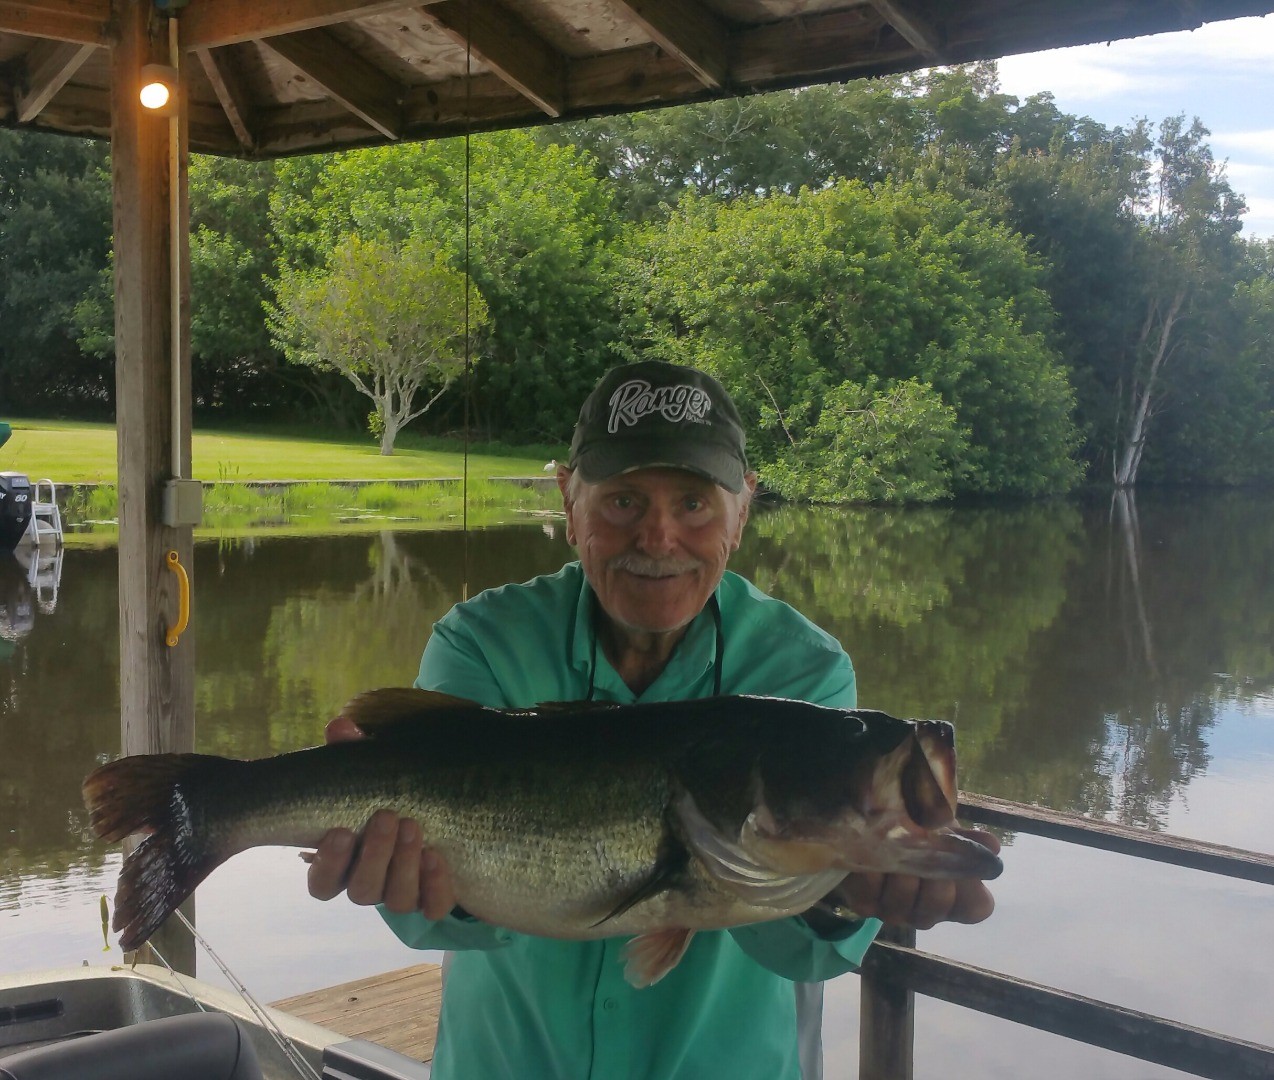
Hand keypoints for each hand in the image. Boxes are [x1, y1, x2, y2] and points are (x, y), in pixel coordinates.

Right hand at [304, 715, 457, 918]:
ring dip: (404, 865)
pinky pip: (435, 907)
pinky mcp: (436, 897)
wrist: (446, 812)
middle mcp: (371, 884)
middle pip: (361, 890)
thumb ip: (352, 754)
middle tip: (386, 816)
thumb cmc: (392, 793)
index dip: (327, 864)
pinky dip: (436, 886)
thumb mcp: (372, 772)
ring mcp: (404, 894)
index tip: (338, 831)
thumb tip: (340, 727)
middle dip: (374, 854)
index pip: (322, 883)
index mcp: (346, 864)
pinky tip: (438, 856)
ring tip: (414, 827)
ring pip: (397, 900)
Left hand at [831, 828, 1000, 929]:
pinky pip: (871, 892)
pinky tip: (873, 854)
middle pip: (938, 904)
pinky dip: (873, 871)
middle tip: (927, 847)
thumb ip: (966, 840)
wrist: (871, 831)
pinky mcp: (865, 905)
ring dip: (902, 869)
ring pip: (904, 900)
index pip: (976, 908)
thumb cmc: (914, 836)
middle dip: (933, 872)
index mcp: (954, 899)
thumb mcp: (942, 833)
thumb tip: (992, 847)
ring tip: (898, 845)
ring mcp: (894, 912)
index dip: (970, 888)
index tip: (961, 866)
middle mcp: (926, 913)